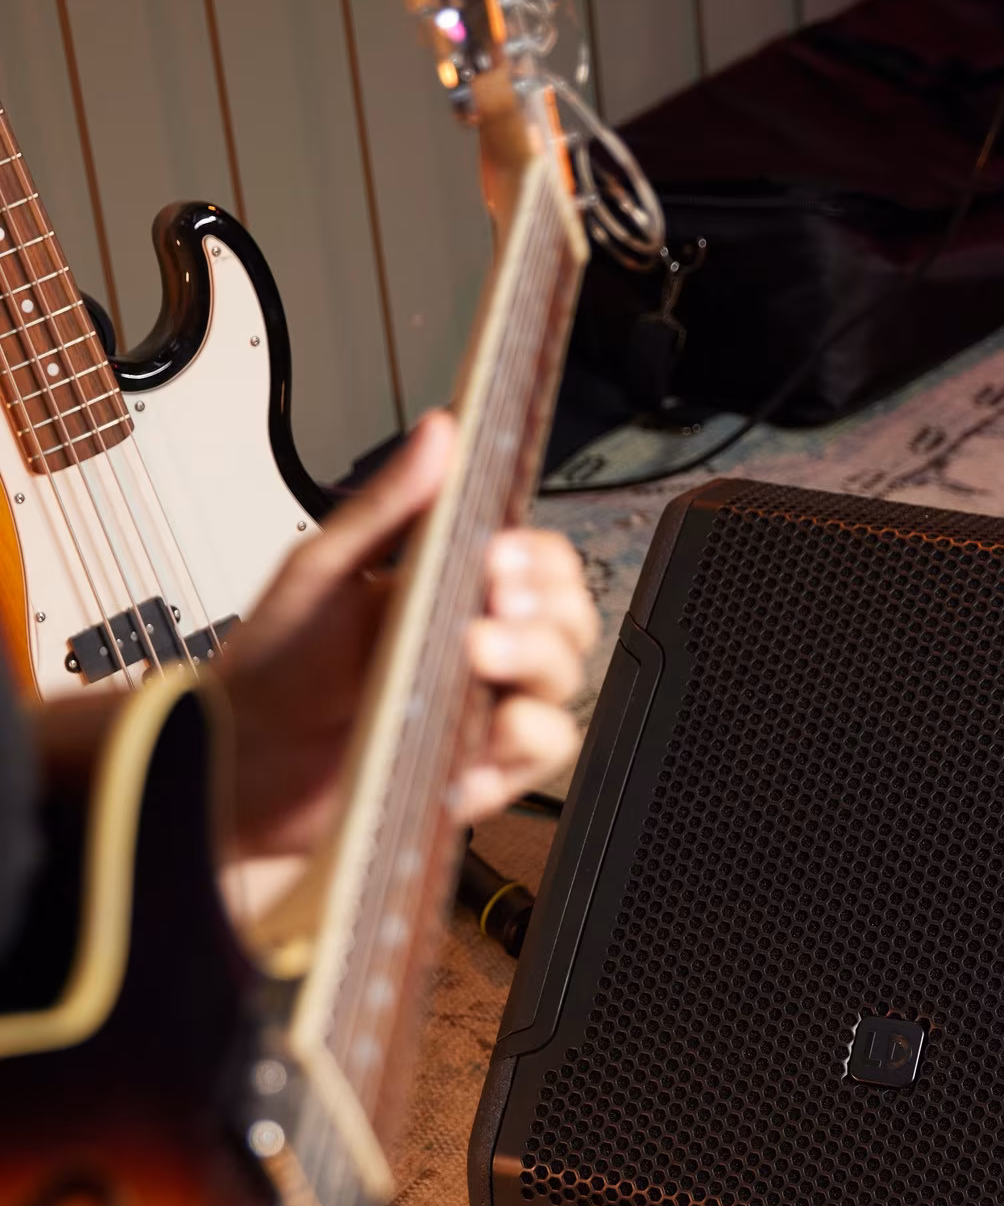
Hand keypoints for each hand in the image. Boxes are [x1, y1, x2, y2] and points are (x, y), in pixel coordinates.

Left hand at [215, 410, 598, 859]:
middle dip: (548, 605)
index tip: (501, 553)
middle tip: (498, 596)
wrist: (233, 760)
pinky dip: (523, 736)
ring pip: (563, 684)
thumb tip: (439, 433)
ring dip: (537, 660)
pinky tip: (483, 721)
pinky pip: (539, 754)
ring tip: (478, 651)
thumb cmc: (273, 669)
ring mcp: (481, 713)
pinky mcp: (479, 773)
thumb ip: (389, 505)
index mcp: (449, 596)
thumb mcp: (323, 569)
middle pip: (569, 623)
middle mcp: (477, 655)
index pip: (537, 567)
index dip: (539, 559)